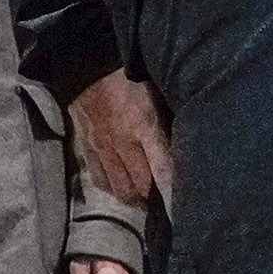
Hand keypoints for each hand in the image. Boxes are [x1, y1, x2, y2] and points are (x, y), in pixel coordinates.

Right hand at [76, 70, 170, 210]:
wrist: (87, 63)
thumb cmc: (131, 74)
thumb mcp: (157, 91)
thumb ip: (168, 118)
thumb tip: (187, 142)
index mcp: (145, 125)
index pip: (163, 169)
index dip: (172, 193)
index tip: (180, 210)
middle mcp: (123, 142)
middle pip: (141, 184)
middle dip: (154, 199)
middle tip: (165, 205)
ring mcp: (102, 147)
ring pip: (119, 187)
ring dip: (133, 198)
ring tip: (144, 203)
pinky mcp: (86, 147)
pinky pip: (99, 178)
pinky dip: (111, 189)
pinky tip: (119, 190)